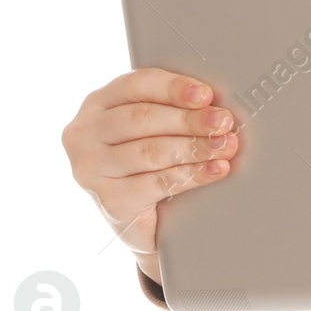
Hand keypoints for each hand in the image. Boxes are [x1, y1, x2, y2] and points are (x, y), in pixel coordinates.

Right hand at [62, 68, 239, 279]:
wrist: (145, 225)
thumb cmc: (150, 164)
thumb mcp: (152, 129)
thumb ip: (170, 109)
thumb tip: (213, 102)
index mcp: (98, 103)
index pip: (136, 86)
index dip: (173, 88)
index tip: (206, 95)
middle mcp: (85, 133)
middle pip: (142, 119)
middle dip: (189, 120)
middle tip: (223, 122)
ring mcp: (92, 169)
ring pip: (150, 151)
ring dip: (194, 147)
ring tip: (225, 146)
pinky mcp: (109, 201)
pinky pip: (156, 183)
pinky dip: (192, 175)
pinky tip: (215, 171)